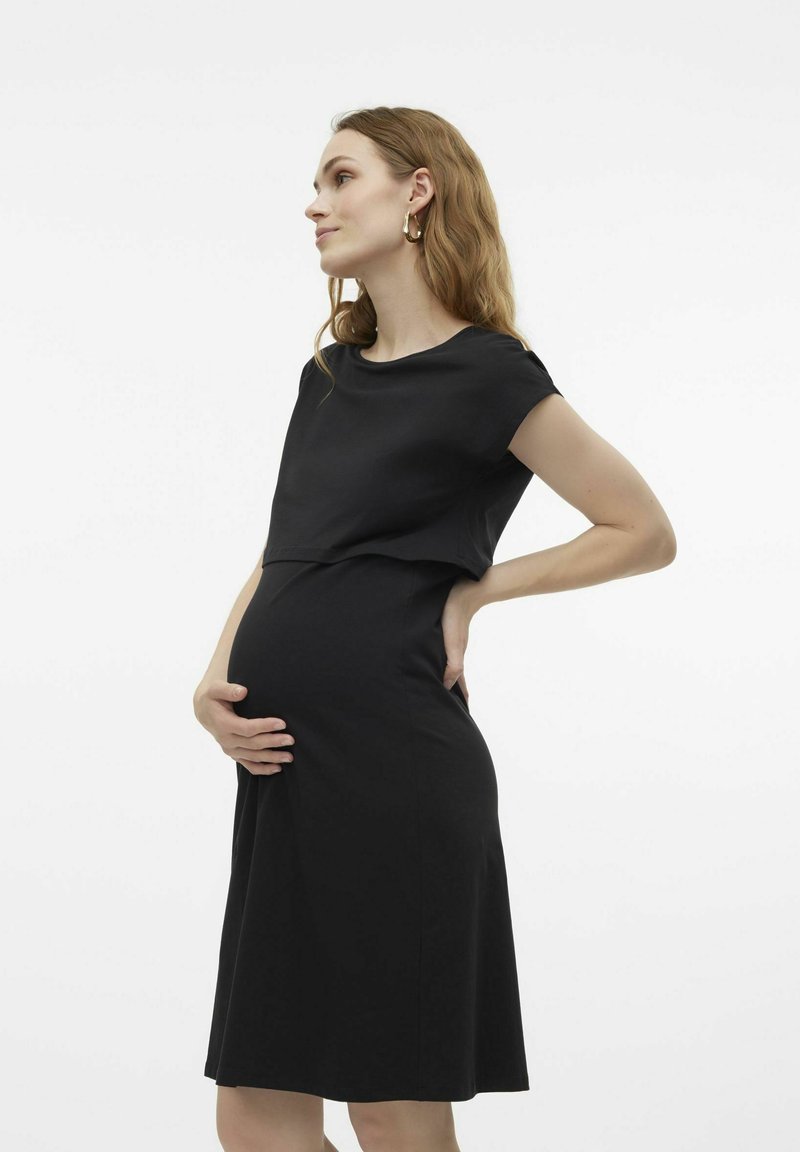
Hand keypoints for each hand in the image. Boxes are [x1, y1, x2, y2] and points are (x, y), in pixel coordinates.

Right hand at [192, 679, 294, 775]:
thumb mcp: (215, 689)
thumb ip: (228, 690)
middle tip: (290, 739)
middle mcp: (226, 740)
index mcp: (223, 724)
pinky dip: (263, 769)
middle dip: (273, 742)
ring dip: (272, 758)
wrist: (204, 710)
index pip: (247, 728)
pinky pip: (249, 766)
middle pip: (253, 744)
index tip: (282, 723)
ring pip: (253, 757)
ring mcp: (230, 749)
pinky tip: (278, 768)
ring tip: (290, 757)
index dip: (265, 727)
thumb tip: (243, 691)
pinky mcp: (235, 754)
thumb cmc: (213, 697)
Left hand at [440, 576, 480, 698]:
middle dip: (451, 690)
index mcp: (456, 658)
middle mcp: (453, 652)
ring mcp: (451, 643)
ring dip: (444, 676)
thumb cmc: (455, 618)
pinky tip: (434, 658)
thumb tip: (446, 686)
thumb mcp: (454, 645)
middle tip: (447, 704)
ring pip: (447, 664)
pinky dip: (440, 661)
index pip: (458, 683)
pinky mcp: (446, 632)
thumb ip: (453, 665)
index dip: (460, 696)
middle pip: (453, 675)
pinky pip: (443, 652)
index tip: (461, 712)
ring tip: (439, 686)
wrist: (463, 592)